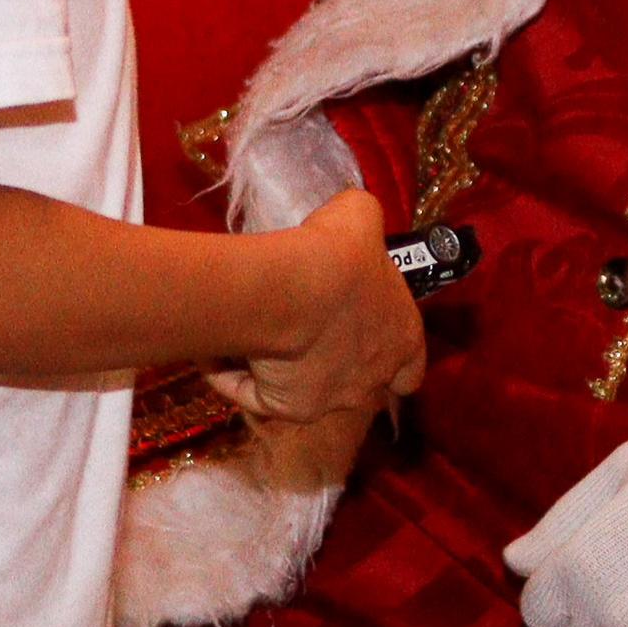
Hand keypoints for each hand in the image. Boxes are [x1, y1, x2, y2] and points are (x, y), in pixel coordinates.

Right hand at [212, 188, 424, 425]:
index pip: (410, 370)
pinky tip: (217, 350)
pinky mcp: (283, 409)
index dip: (393, 359)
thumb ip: (363, 225)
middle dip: (333, 360)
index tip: (368, 339)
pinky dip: (233, 374)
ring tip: (252, 334)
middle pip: (355, 382)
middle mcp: (370, 380)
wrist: (292, 288)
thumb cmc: (338, 253)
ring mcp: (328, 401)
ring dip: (283, 367)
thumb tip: (353, 221)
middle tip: (303, 325)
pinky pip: (254, 394)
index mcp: (401, 340)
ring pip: (304, 389)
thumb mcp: (361, 217)